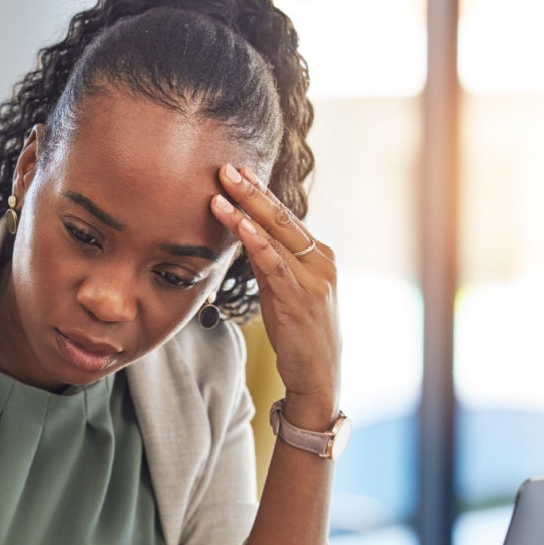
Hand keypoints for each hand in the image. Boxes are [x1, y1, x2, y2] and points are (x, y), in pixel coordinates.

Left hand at [210, 163, 340, 426]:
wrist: (319, 377)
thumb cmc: (299, 335)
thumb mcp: (282, 292)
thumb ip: (268, 263)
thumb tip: (243, 235)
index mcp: (319, 255)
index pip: (285, 217)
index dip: (261, 193)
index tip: (238, 170)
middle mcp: (321, 261)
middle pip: (281, 218)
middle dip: (252, 191)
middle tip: (226, 167)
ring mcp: (315, 279)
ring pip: (276, 236)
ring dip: (247, 209)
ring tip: (223, 189)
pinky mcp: (302, 298)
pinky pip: (275, 263)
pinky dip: (255, 241)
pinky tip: (238, 223)